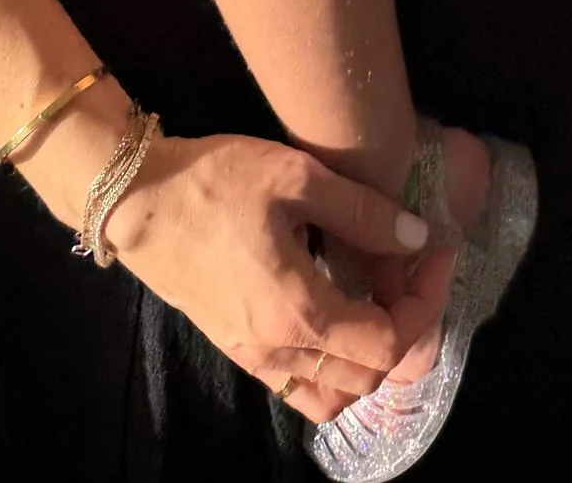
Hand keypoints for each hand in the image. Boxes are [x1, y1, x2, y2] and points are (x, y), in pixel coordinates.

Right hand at [99, 131, 445, 426]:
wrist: (134, 201)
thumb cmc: (215, 182)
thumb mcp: (296, 177)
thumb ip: (362, 212)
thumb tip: (417, 237)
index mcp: (299, 314)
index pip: (388, 343)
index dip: (425, 302)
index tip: (437, 254)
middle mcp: (279, 353)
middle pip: (367, 377)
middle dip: (404, 326)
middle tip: (408, 268)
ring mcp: (255, 359)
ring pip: (333, 394)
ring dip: (368, 359)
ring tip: (377, 298)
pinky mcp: (237, 349)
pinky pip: (300, 387)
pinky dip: (332, 368)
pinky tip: (337, 314)